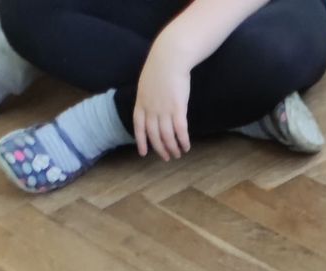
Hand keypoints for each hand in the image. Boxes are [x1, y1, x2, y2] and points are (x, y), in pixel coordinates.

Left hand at [134, 34, 192, 159]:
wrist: (169, 57)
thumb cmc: (160, 66)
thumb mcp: (146, 83)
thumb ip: (147, 97)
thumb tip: (151, 108)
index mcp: (141, 102)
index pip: (138, 126)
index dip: (141, 141)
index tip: (143, 153)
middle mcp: (151, 109)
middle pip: (154, 135)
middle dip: (160, 149)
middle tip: (167, 157)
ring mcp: (164, 110)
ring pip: (167, 136)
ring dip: (172, 148)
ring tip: (178, 154)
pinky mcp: (178, 108)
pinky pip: (180, 131)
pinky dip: (183, 141)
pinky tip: (186, 147)